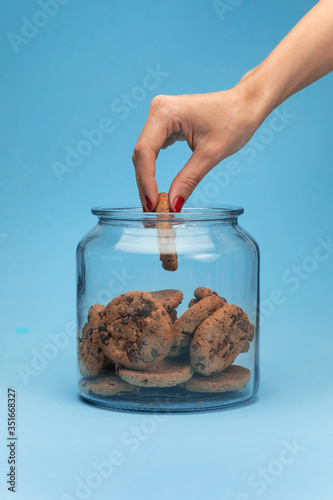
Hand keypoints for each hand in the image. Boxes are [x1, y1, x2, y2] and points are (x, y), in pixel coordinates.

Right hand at [132, 79, 266, 211]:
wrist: (247, 105)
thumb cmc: (234, 121)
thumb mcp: (211, 154)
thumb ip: (188, 180)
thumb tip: (172, 206)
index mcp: (165, 111)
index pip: (145, 152)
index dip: (146, 181)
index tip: (154, 205)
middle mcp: (158, 110)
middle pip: (141, 154)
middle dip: (145, 184)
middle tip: (152, 211)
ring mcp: (160, 116)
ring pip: (145, 154)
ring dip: (148, 180)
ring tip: (155, 204)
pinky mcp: (165, 124)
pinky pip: (153, 150)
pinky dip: (154, 170)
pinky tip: (158, 188)